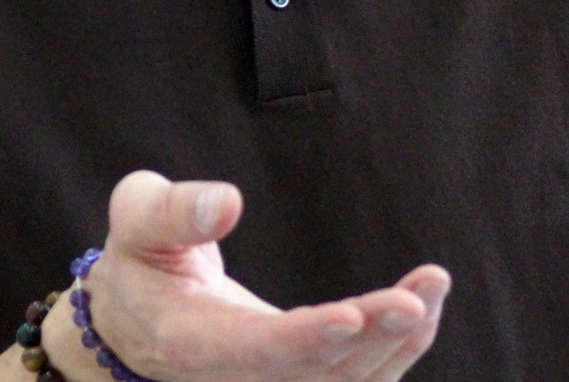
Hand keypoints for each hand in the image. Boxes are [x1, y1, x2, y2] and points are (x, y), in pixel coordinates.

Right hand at [42, 170, 449, 381]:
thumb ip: (175, 211)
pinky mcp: (298, 376)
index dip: (303, 342)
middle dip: (371, 340)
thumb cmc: (140, 256)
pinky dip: (394, 349)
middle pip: (313, 375)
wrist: (134, 317)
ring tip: (434, 285)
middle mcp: (236, 376)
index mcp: (190, 339)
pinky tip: (425, 307)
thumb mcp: (136, 219)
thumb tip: (228, 203)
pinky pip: (352, 376)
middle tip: (417, 300)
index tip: (351, 318)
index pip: (254, 350)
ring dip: (396, 342)